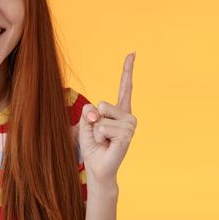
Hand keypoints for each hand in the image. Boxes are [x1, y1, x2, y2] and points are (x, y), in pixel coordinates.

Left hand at [78, 52, 137, 183]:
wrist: (98, 167)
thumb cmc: (92, 145)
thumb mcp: (85, 123)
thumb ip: (88, 112)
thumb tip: (96, 111)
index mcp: (119, 110)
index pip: (125, 86)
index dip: (127, 69)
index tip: (133, 52)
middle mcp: (128, 115)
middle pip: (101, 104)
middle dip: (93, 120)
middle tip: (99, 134)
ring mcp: (130, 125)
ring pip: (101, 116)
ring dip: (95, 130)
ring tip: (103, 140)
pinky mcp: (127, 135)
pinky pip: (102, 127)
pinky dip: (98, 136)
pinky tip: (107, 144)